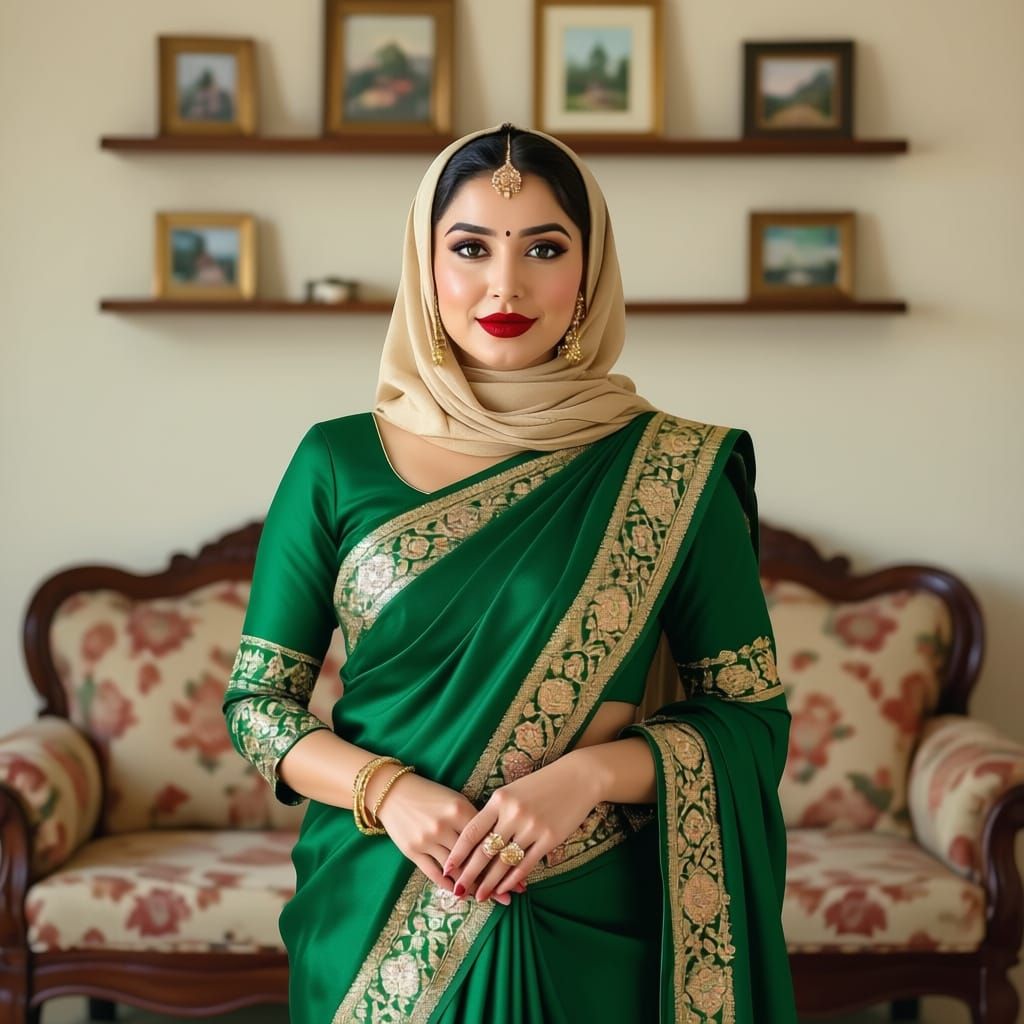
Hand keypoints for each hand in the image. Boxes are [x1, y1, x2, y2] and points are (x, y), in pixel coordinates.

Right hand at [372, 770, 513, 905]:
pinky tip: (463, 895)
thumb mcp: (455, 799)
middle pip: (473, 858)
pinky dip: (450, 886)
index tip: (520, 874)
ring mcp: (427, 840)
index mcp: (459, 809)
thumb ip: (474, 819)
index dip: (503, 857)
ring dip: (474, 887)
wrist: (393, 792)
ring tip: (490, 899)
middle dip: (494, 879)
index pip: (486, 838)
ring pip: (456, 870)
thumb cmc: (430, 794)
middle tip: (510, 896)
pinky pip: (434, 874)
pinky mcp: (412, 852)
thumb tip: (498, 841)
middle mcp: (444, 826)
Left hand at [444, 750, 602, 902]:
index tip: (447, 868)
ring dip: (490, 882)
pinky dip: (513, 879)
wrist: (578, 777)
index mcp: (499, 799)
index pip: (472, 831)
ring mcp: (531, 826)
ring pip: (504, 861)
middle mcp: (513, 813)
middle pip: (485, 850)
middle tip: (457, 890)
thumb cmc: (542, 783)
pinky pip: (526, 863)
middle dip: (469, 874)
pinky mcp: (549, 838)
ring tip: (480, 897)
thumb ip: (496, 812)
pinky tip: (504, 888)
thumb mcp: (513, 791)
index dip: (458, 853)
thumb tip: (477, 841)